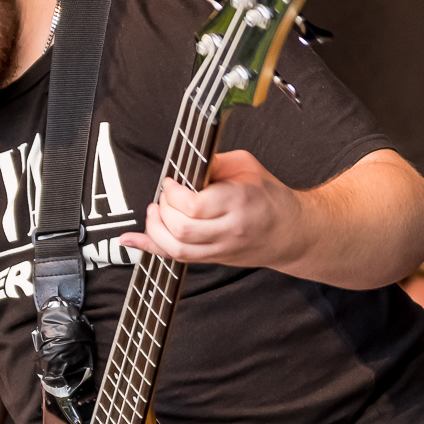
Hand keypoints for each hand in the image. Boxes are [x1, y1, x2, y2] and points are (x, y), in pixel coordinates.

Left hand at [121, 149, 306, 270]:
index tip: (170, 183)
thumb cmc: (270, 197)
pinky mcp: (215, 259)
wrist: (292, 232)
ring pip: (177, 249)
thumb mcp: (246, 166)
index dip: (173, 193)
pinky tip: (132, 241)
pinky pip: (177, 259)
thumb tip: (183, 165)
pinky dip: (151, 248)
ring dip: (155, 230)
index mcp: (238, 202)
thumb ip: (212, 164)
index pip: (194, 206)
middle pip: (181, 229)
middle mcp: (229, 230)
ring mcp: (221, 249)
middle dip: (163, 210)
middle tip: (164, 197)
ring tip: (155, 213)